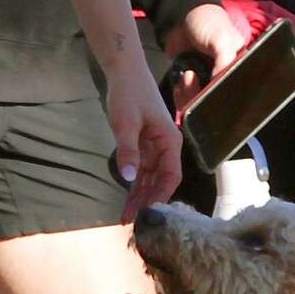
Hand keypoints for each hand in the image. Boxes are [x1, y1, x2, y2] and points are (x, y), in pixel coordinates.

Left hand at [104, 51, 183, 220]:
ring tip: (126, 216)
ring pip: (150, 179)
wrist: (123, 71)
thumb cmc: (129, 93)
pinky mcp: (143, 146)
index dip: (161, 196)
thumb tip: (129, 178)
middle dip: (148, 201)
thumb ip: (128, 150)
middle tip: (131, 222)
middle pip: (160, 181)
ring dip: (139, 196)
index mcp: (170, 141)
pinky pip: (141, 170)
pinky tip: (126, 199)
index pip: (171, 176)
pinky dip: (134, 185)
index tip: (149, 213)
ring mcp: (155, 148)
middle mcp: (166, 147)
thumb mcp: (125, 123)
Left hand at [162, 0, 245, 108]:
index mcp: (240, 67)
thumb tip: (219, 87)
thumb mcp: (222, 39)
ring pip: (201, 105)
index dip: (225, 96)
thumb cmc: (207, 22)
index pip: (237, 91)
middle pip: (218, 102)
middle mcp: (225, 78)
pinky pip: (187, 101)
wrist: (179, 16)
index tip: (212, 91)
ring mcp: (207, 83)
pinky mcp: (190, 85)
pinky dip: (181, 96)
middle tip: (194, 80)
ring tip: (187, 76)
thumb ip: (226, 62)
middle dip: (204, 98)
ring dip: (190, 96)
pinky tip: (180, 82)